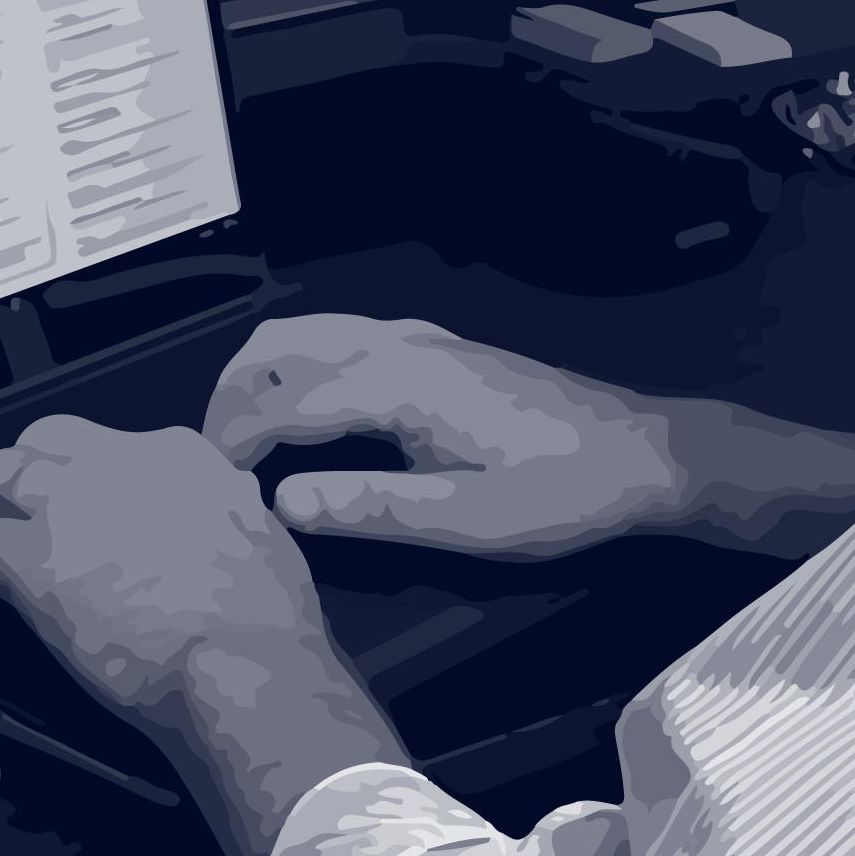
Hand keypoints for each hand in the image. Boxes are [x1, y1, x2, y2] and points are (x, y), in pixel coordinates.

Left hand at [0, 413, 343, 727]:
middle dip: (25, 467)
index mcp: (175, 454)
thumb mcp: (263, 533)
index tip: (87, 500)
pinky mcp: (30, 560)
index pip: (110, 442)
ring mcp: (66, 507)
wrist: (238, 660)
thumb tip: (229, 499)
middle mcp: (114, 463)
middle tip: (16, 500)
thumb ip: (231, 505)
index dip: (90, 472)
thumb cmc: (264, 615)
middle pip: (43, 441)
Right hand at [211, 316, 854, 562]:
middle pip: (282, 346)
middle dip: (233, 397)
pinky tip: (303, 418)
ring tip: (243, 442)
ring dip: (262, 378)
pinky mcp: (436, 349)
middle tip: (214, 462)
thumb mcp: (469, 521)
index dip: (236, 444)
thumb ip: (371, 508)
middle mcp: (402, 343)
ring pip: (309, 334)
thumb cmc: (563, 492)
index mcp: (401, 380)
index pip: (285, 401)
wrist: (642, 455)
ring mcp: (420, 339)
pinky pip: (341, 340)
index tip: (211, 488)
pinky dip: (299, 368)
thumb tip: (283, 503)